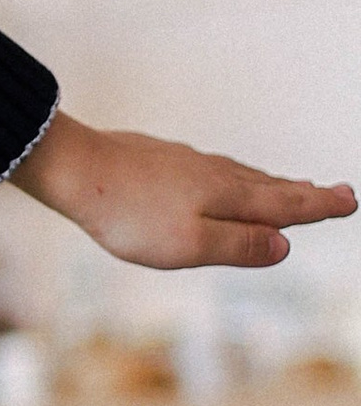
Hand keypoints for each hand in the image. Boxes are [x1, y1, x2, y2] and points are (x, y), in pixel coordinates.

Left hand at [13, 111, 356, 269]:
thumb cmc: (129, 214)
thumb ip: (238, 245)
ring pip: (240, 176)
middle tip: (336, 193)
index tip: (351, 200)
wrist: (72, 168)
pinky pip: (212, 170)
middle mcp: (214, 174)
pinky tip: (221, 179)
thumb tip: (284, 244)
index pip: (285, 203)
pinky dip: (233, 177)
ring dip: (270, 183)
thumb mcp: (189, 244)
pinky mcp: (160, 160)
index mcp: (228, 195)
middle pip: (269, 186)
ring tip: (290, 186)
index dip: (319, 205)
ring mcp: (186, 163)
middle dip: (304, 193)